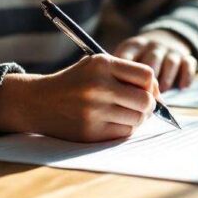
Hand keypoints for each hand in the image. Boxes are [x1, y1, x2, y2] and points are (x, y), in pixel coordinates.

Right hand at [0, 54, 158, 142]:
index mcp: (102, 64)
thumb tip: (158, 95)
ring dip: (137, 119)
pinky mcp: (90, 131)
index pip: (146, 75)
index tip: (150, 91)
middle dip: (149, 105)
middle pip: (145, 100)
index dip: (153, 85)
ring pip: (137, 119)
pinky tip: (113, 122)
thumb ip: (125, 73)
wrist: (39, 101)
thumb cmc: (75, 82)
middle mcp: (98, 86)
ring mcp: (94, 110)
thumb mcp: (94, 66)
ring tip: (126, 114)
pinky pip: (123, 133)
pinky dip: (124, 129)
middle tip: (143, 107)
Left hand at [113, 30, 196, 92]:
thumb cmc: (139, 58)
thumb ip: (121, 75)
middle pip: (151, 61)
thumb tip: (119, 98)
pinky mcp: (186, 56)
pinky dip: (186, 76)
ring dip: (166, 79)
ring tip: (160, 94)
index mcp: (134, 46)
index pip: (128, 58)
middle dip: (148, 82)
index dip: (127, 77)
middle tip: (144, 99)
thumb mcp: (126, 59)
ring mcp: (170, 50)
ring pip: (170, 62)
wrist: (164, 39)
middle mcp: (153, 45)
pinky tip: (182, 87)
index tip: (125, 92)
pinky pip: (189, 64)